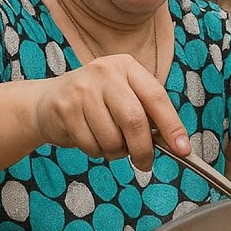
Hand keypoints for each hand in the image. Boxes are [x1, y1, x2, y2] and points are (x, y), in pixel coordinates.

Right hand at [33, 54, 188, 171]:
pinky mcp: (64, 108)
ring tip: (109, 143)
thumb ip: (149, 115)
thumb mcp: (125, 97)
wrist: (47, 101)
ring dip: (116, 152)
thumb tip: (177, 144)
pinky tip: (91, 139)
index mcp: (127, 66)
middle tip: (145, 163)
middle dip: (143, 149)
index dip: (172, 126)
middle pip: (134, 120)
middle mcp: (105, 71)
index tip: (183, 150)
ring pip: (112, 138)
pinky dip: (97, 152)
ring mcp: (82, 88)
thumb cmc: (97, 103)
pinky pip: (91, 145)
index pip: (156, 97)